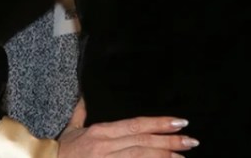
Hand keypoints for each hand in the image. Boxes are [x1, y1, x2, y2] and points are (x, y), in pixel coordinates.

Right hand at [57, 98, 198, 156]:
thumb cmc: (59, 152)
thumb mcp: (70, 132)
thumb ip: (80, 115)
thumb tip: (82, 98)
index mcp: (100, 132)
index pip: (135, 125)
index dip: (158, 123)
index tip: (179, 121)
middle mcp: (105, 145)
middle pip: (142, 140)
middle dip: (169, 140)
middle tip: (190, 140)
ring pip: (139, 156)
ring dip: (163, 155)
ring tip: (182, 155)